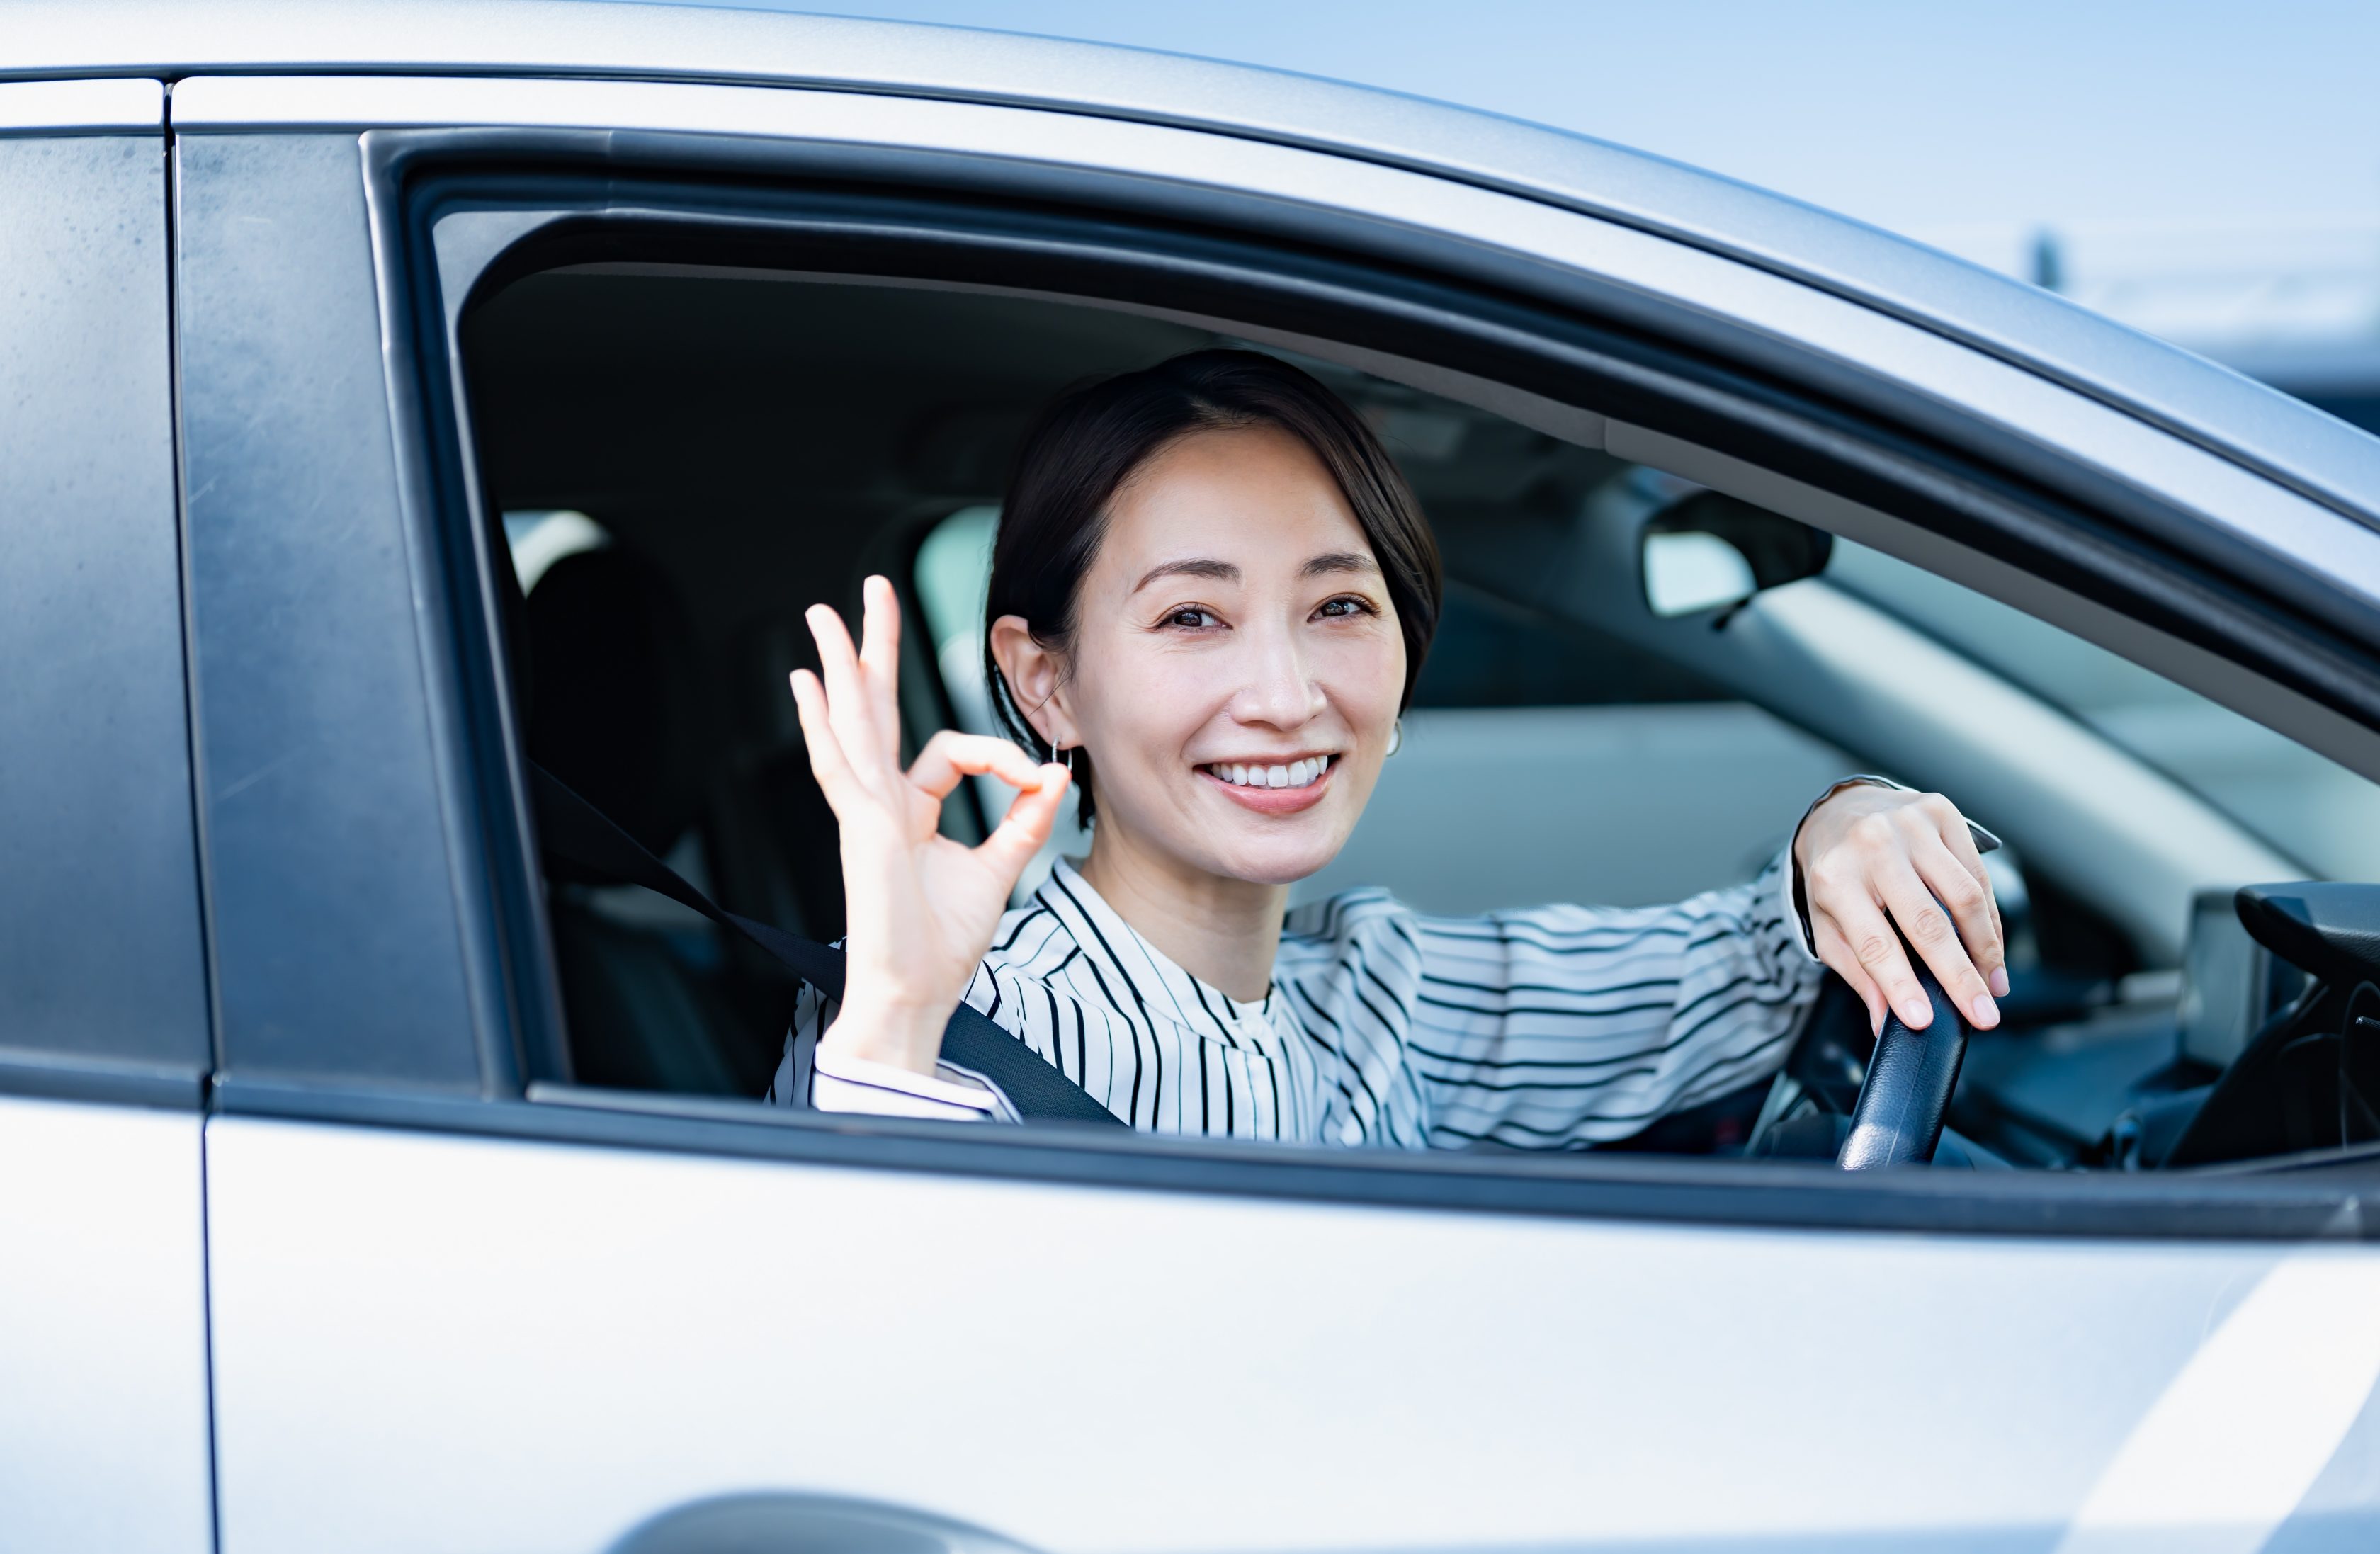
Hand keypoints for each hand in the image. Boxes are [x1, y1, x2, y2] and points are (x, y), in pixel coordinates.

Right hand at [789, 576, 1071, 1075]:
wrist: (915, 993)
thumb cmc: (942, 946)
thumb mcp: (998, 871)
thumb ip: (1024, 820)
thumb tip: (1056, 772)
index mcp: (910, 811)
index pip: (953, 751)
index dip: (1002, 756)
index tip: (1041, 779)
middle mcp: (881, 803)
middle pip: (874, 709)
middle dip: (874, 648)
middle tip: (872, 591)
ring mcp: (864, 812)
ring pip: (850, 722)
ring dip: (840, 665)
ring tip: (826, 614)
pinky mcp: (860, 827)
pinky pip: (839, 765)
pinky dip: (821, 724)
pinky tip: (806, 685)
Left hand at [1793, 784, 2006, 1035]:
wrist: (1839, 812)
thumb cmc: (1835, 876)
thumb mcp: (1828, 924)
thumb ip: (1858, 972)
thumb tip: (1884, 1021)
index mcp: (1835, 878)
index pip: (1873, 942)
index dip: (1900, 984)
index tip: (1923, 1020)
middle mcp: (1872, 846)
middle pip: (1927, 922)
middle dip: (1960, 976)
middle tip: (1983, 1016)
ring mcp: (1909, 825)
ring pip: (1964, 897)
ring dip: (1986, 949)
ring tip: (1993, 986)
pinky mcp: (1941, 814)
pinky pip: (1977, 875)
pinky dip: (1990, 918)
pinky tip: (1992, 948)